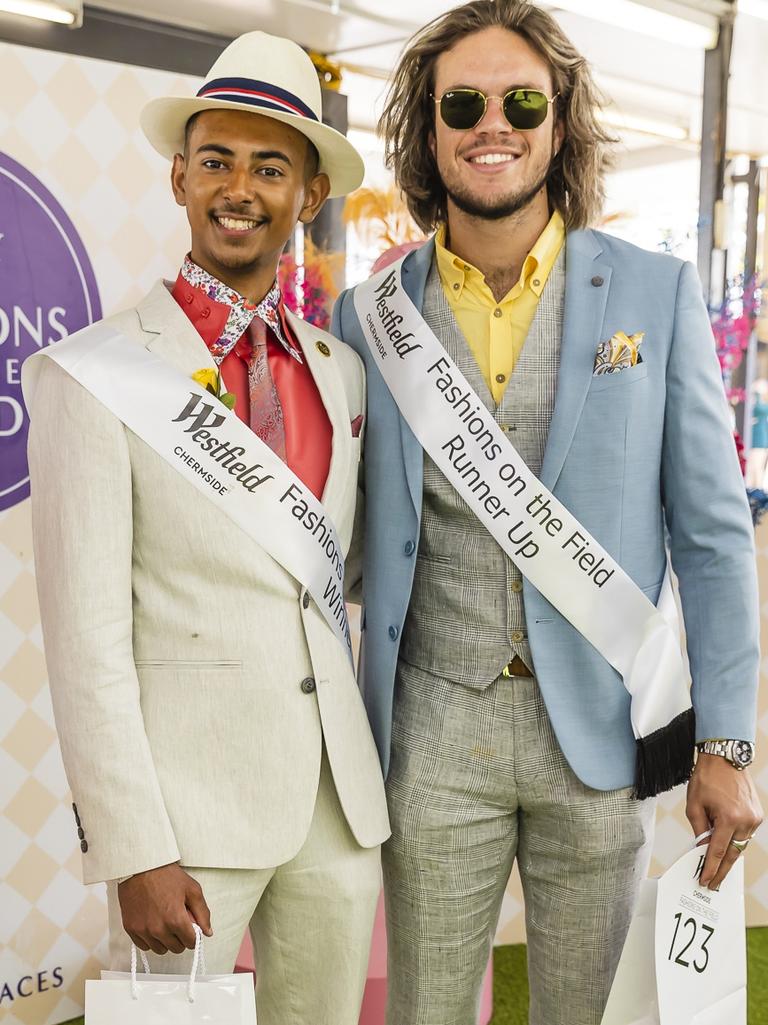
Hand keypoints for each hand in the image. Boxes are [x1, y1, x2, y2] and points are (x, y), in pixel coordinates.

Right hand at [118, 863, 212, 954]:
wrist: (141, 867)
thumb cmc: (167, 876)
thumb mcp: (192, 889)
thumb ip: (203, 913)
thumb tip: (207, 932)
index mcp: (176, 920)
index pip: (191, 943)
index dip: (194, 935)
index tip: (191, 928)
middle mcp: (159, 929)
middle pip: (176, 948)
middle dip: (181, 938)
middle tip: (179, 923)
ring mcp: (143, 930)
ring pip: (160, 950)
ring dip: (166, 941)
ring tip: (166, 923)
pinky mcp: (131, 929)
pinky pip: (144, 946)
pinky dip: (150, 940)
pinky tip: (153, 926)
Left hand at [686, 753, 762, 889]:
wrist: (725, 758)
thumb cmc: (707, 778)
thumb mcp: (694, 804)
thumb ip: (699, 830)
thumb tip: (702, 849)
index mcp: (728, 818)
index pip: (718, 851)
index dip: (711, 868)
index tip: (705, 881)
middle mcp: (745, 820)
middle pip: (733, 854)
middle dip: (722, 870)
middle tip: (713, 883)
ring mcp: (754, 818)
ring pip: (740, 845)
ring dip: (729, 856)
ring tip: (717, 868)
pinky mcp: (758, 815)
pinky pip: (745, 834)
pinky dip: (735, 840)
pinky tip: (726, 847)